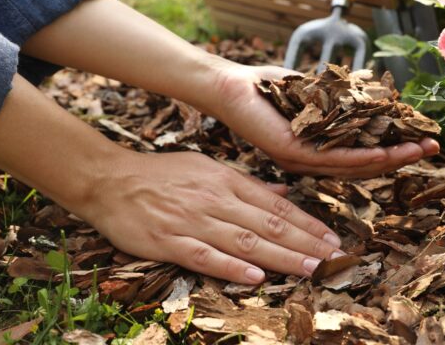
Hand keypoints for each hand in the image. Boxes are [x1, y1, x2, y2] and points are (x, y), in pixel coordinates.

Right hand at [79, 150, 344, 283]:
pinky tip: (256, 278)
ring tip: (310, 269)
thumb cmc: (162, 173)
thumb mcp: (208, 167)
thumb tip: (284, 194)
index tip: (332, 239)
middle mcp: (215, 200)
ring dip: (280, 257)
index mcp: (226, 180)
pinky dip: (231, 267)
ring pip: (244, 242)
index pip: (277, 206)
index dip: (307, 224)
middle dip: (305, 243)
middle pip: (268, 225)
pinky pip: (205, 257)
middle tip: (334, 258)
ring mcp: (192, 222)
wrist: (110, 180)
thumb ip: (246, 183)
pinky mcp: (168, 242)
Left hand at [211, 64, 439, 177]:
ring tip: (421, 150)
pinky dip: (362, 157)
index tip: (424, 139)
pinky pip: (332, 158)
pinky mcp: (292, 153)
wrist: (229, 86)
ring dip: (391, 159)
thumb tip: (372, 93)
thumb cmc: (268, 89)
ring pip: (354, 165)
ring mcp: (303, 160)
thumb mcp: (314, 93)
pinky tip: (386, 153)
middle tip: (433, 148)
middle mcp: (313, 161)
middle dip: (402, 156)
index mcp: (319, 149)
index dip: (396, 149)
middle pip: (365, 165)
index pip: (363, 154)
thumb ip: (341, 99)